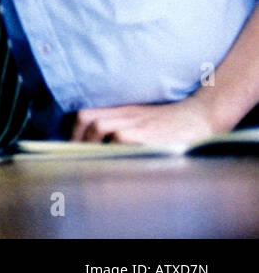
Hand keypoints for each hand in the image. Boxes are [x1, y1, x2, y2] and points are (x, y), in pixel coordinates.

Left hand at [71, 98, 216, 145]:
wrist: (202, 116)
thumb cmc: (172, 123)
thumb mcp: (143, 119)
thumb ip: (123, 126)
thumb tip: (98, 145)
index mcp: (123, 112)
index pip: (87, 115)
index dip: (75, 131)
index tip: (71, 146)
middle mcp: (126, 115)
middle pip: (90, 119)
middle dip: (79, 138)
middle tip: (78, 155)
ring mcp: (136, 124)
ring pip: (101, 127)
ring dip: (92, 143)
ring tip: (93, 158)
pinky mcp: (148, 135)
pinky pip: (121, 140)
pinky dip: (113, 149)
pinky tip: (113, 160)